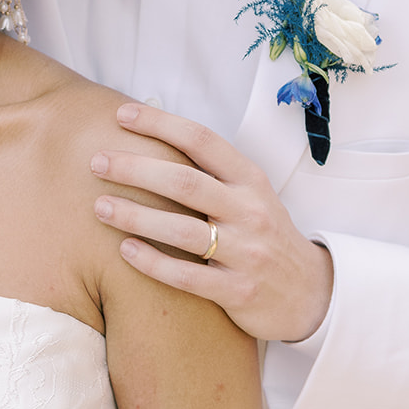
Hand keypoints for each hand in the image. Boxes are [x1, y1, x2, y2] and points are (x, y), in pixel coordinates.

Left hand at [91, 103, 332, 342]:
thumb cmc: (263, 235)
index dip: (160, 124)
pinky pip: (188, 276)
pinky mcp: (239, 291)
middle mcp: (250, 211)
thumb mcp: (249, 195)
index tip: (121, 115)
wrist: (311, 294)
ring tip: (99, 206)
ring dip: (135, 215)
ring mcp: (246, 253)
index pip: (201, 140)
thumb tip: (152, 134)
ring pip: (183, 230)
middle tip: (96, 162)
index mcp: (250, 179)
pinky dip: (153, 262)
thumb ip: (210, 171)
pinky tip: (124, 250)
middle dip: (136, 168)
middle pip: (185, 182)